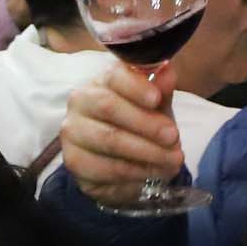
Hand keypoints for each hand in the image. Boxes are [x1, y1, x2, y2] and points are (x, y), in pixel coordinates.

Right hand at [60, 65, 187, 200]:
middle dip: (146, 123)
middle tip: (173, 137)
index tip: (157, 99)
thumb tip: (167, 72)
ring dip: (146, 152)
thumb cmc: (139, 123)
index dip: (136, 87)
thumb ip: (161, 90)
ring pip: (108, 140)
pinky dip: (135, 173)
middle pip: (109, 107)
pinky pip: (105, 168)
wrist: (125, 158)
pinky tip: (155, 173)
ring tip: (173, 160)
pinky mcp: (74, 161)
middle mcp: (80, 103)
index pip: (114, 76)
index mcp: (101, 81)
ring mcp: (73, 133)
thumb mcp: (155, 107)